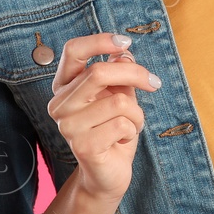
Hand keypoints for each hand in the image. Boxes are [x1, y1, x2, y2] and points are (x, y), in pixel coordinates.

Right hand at [45, 32, 161, 201]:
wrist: (108, 172)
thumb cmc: (114, 129)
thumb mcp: (119, 94)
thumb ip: (119, 73)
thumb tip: (123, 54)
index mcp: (65, 86)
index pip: (73, 51)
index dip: (99, 41)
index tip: (125, 42)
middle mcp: (60, 104)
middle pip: (99, 72)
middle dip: (134, 74)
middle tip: (154, 82)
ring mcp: (68, 126)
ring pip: (118, 101)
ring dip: (136, 113)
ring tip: (131, 125)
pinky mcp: (83, 146)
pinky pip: (122, 124)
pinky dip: (133, 130)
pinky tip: (122, 140)